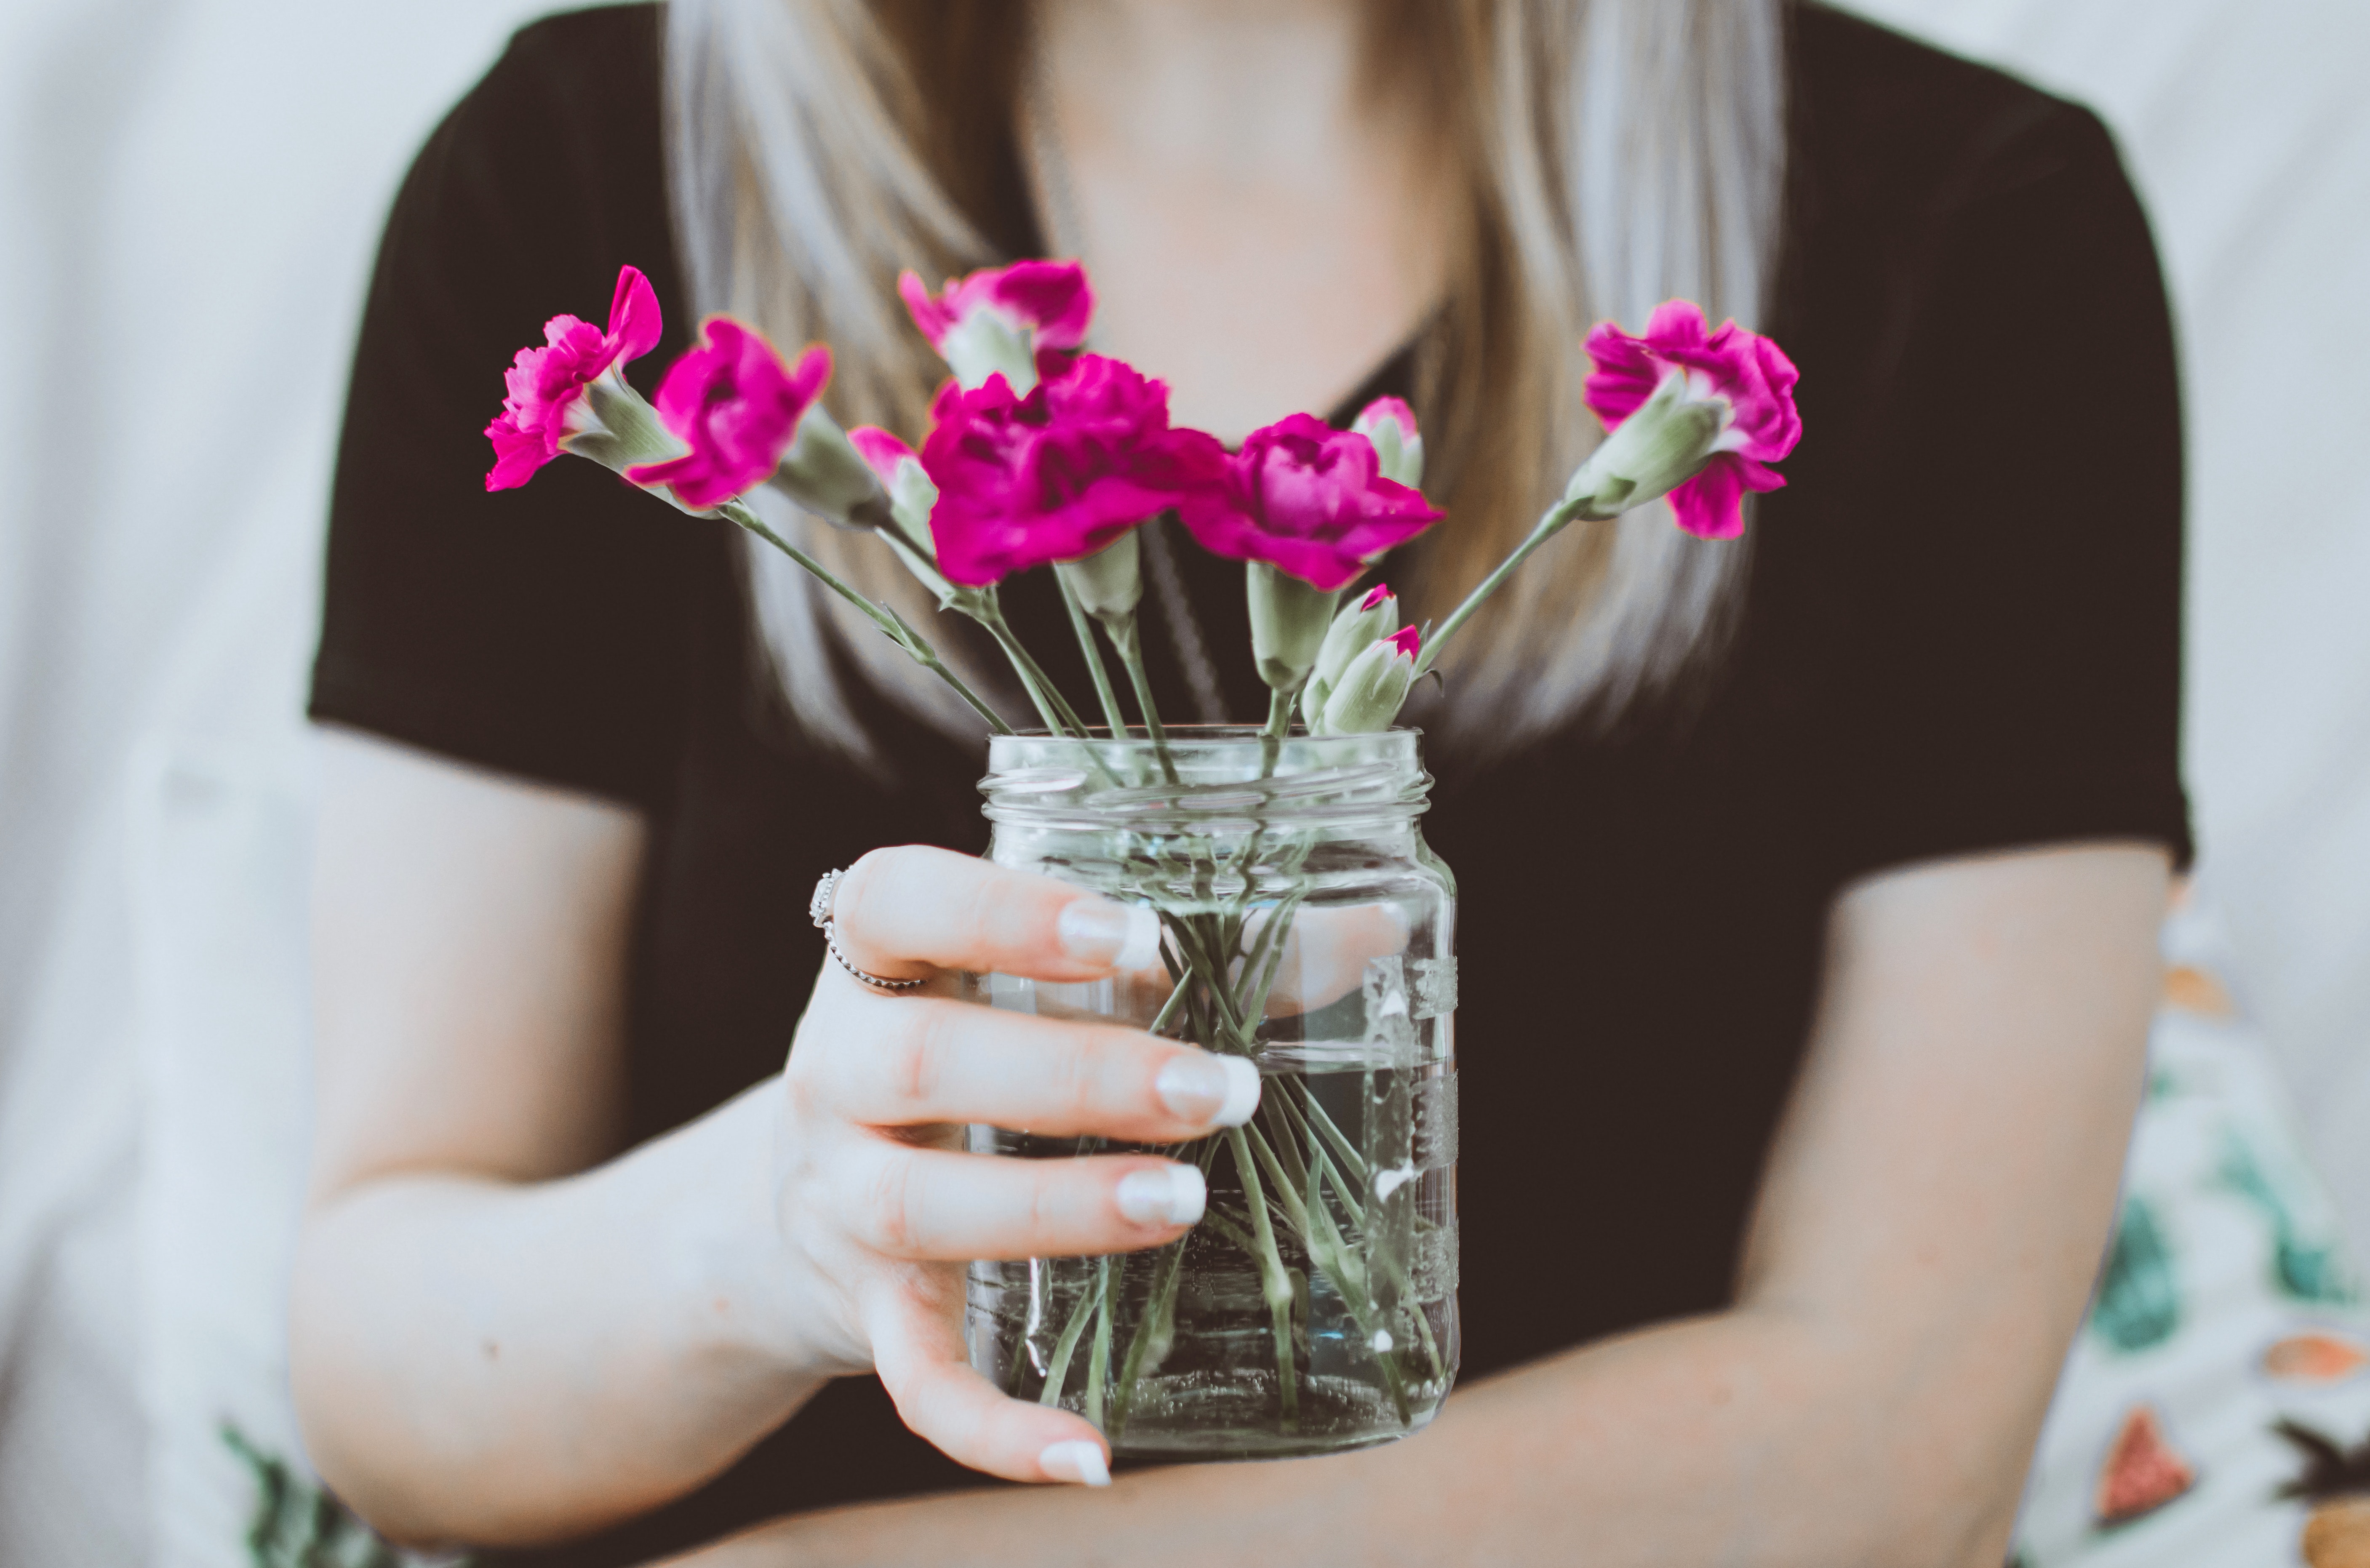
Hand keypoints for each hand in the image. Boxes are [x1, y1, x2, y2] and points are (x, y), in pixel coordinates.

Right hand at [766, 846, 1261, 1486]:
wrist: (807, 1188)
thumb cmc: (978, 1045)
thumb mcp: (1049, 988)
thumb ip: (1197, 956)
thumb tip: (1374, 932)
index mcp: (878, 962)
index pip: (896, 903)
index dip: (1000, 914)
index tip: (1126, 933)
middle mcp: (837, 1075)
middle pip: (921, 1062)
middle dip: (1079, 1074)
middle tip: (1217, 1088)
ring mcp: (842, 1201)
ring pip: (919, 1208)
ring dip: (1056, 1209)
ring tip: (1183, 1203)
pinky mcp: (869, 1317)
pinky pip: (916, 1383)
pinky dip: (994, 1429)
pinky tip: (1089, 1454)